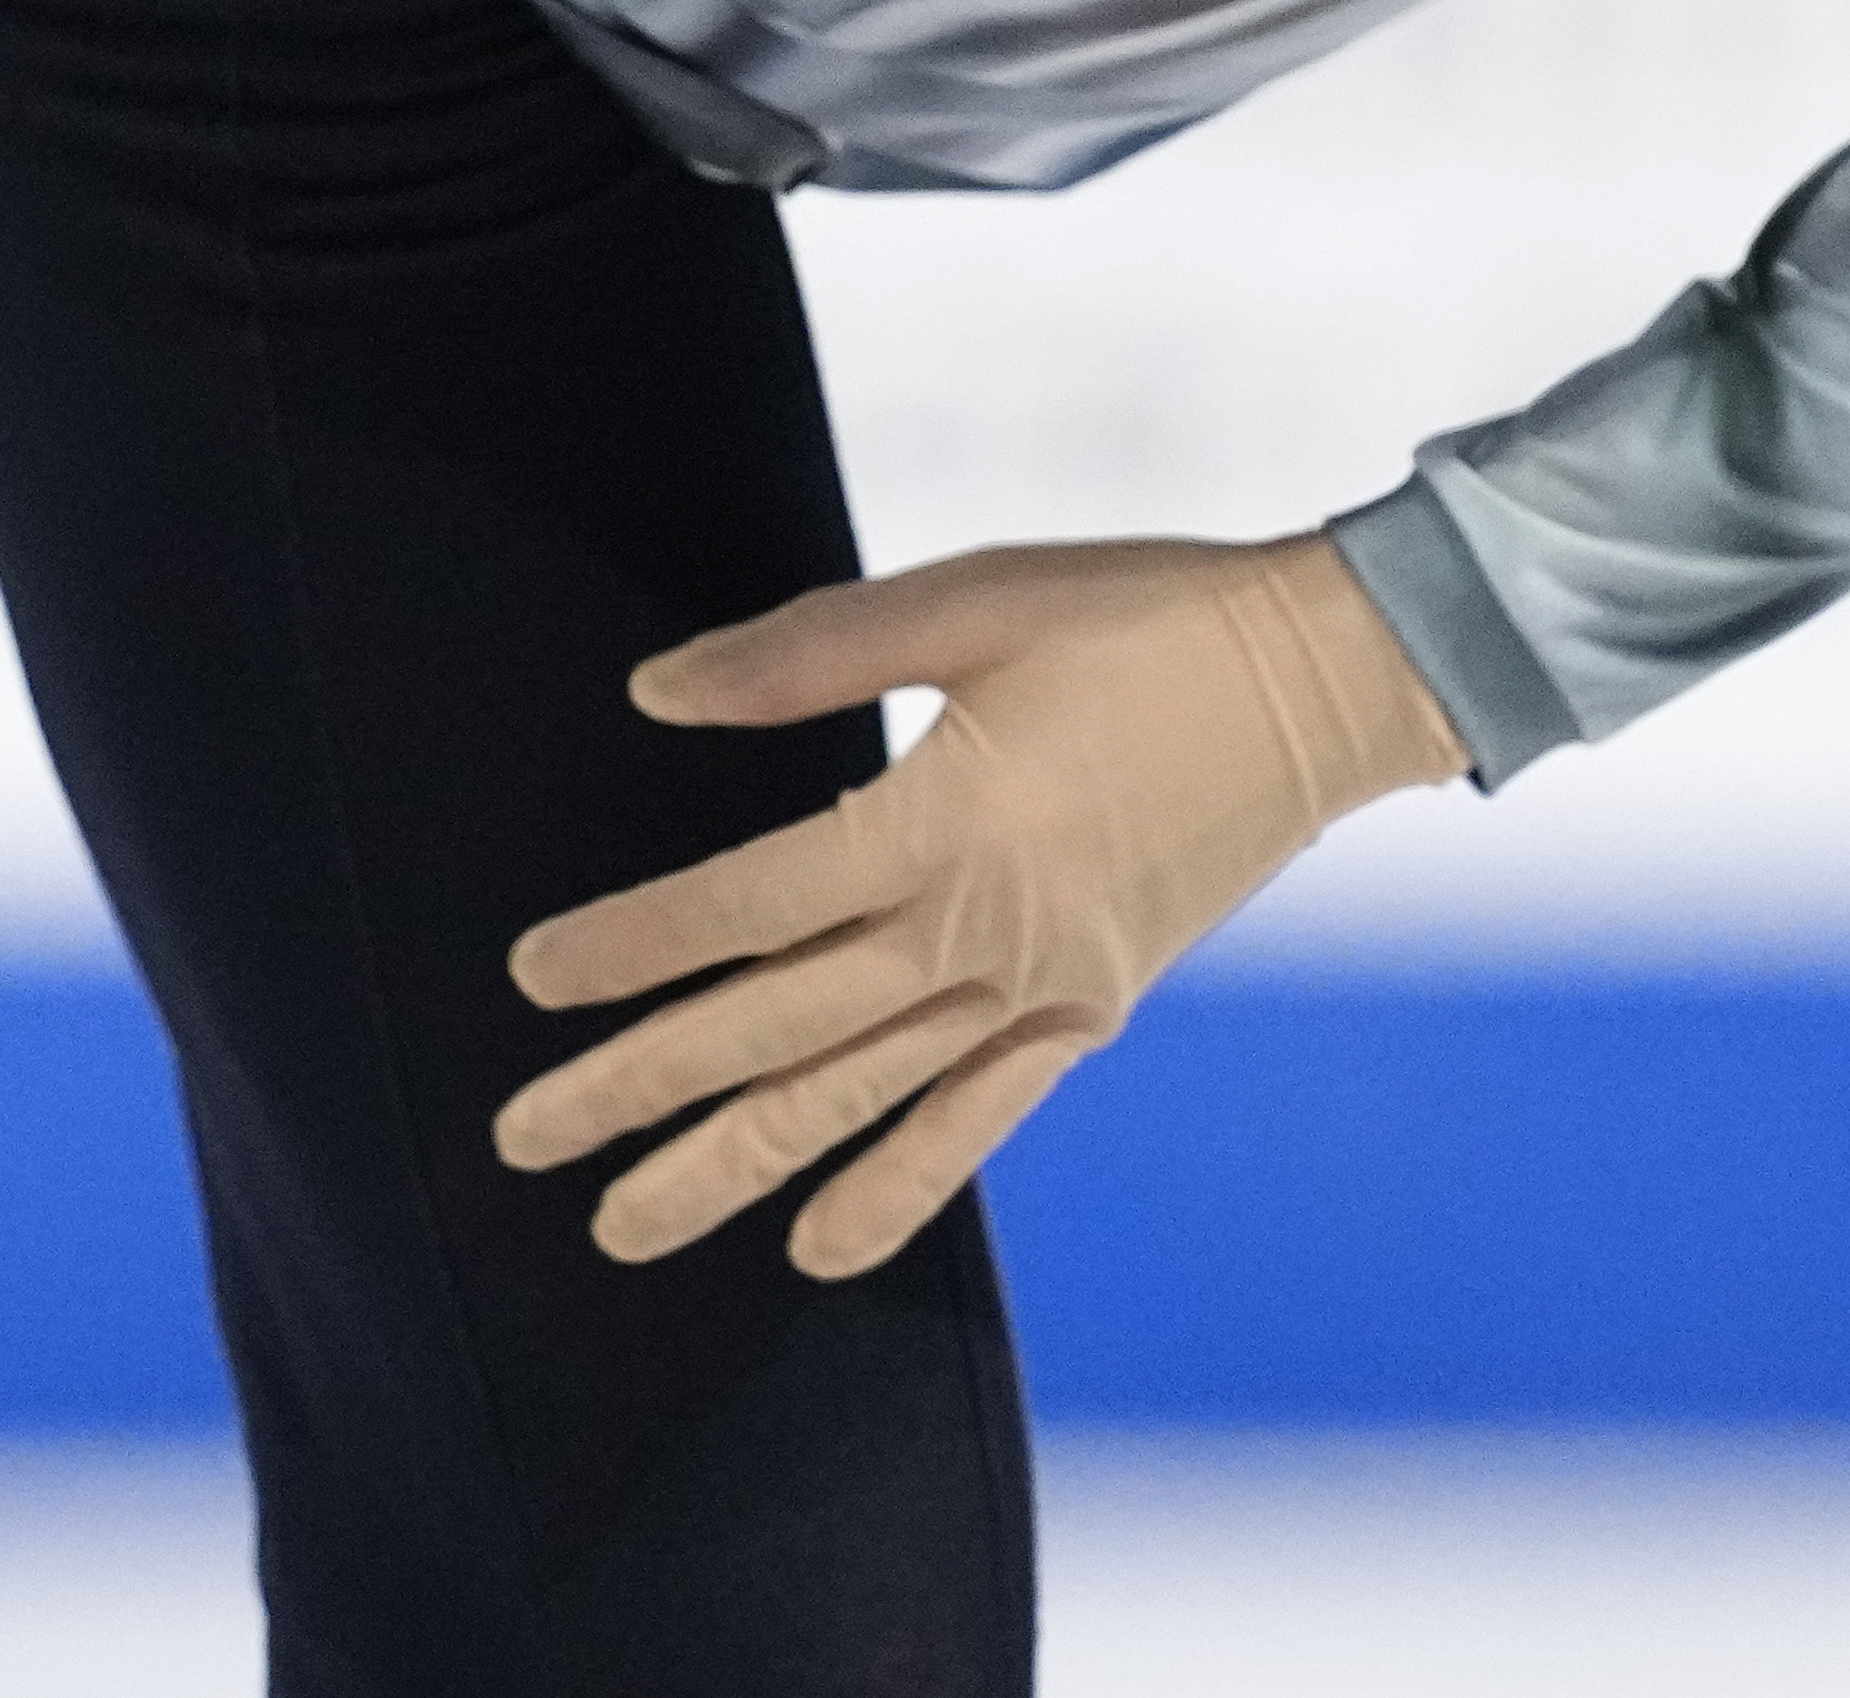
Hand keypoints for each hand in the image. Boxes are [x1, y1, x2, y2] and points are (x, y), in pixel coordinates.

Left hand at [495, 531, 1459, 1279]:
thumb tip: (655, 693)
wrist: (1329, 681)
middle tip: (521, 1139)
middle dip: (641, 1089)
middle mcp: (983, 932)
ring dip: (732, 1168)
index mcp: (943, 821)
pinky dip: (892, 1190)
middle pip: (776, 1029)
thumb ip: (802, 655)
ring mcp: (1040, 991)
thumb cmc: (1140, 616)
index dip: (633, 946)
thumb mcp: (969, 600)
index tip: (531, 979)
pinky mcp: (1087, 1014)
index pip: (748, 908)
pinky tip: (813, 1249)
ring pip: (856, 1102)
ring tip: (620, 1226)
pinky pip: (973, 1124)